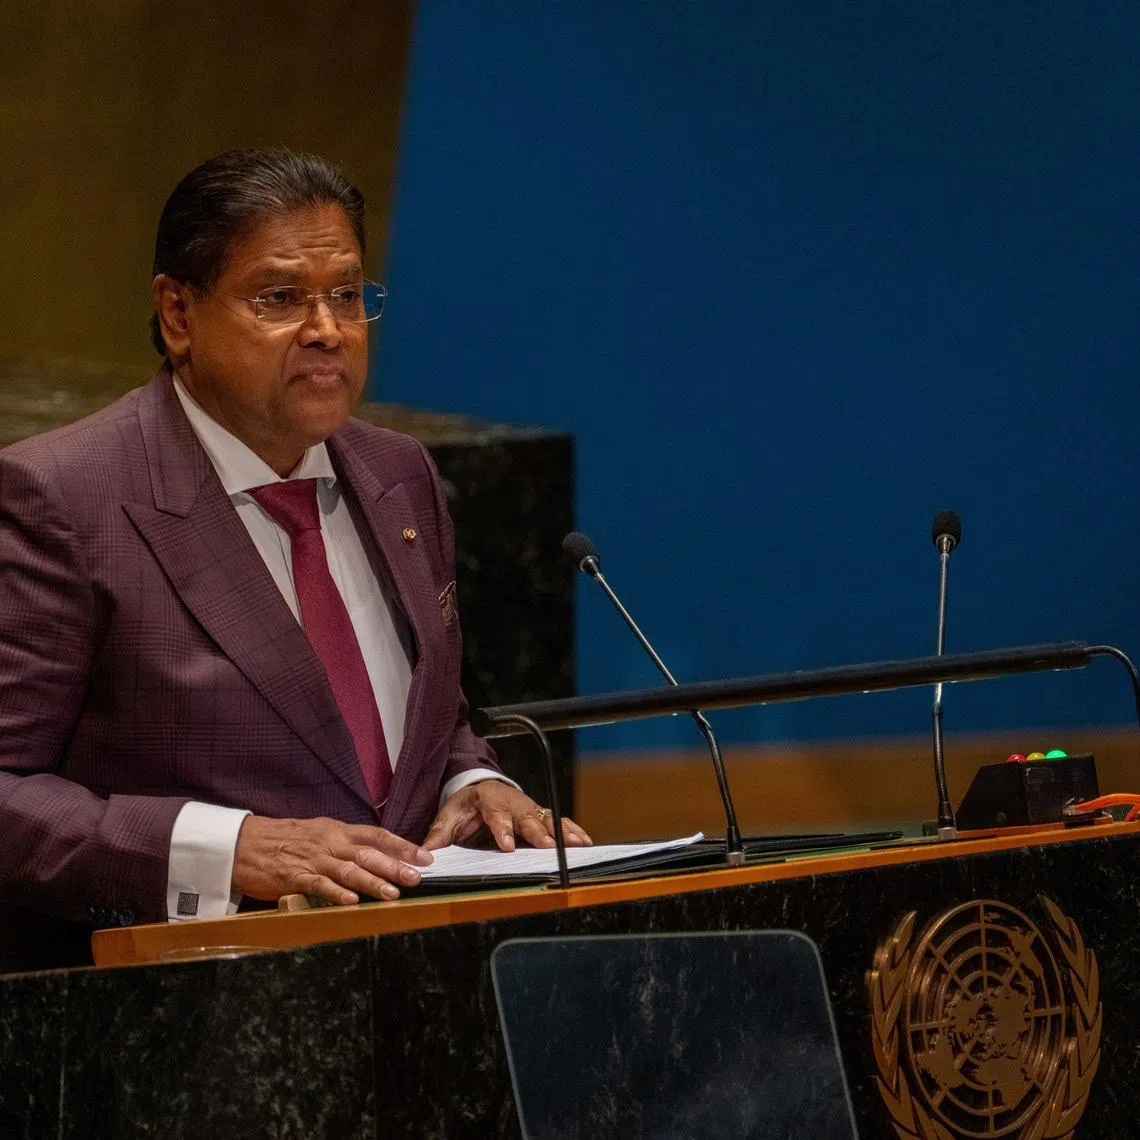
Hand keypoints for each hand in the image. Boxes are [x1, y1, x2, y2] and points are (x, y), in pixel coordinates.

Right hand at [232, 815, 433, 905]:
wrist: (244, 842)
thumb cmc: (286, 839)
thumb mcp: (321, 833)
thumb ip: (347, 843)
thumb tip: (378, 854)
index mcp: (338, 830)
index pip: (377, 835)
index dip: (402, 846)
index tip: (425, 857)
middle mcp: (330, 842)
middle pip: (368, 853)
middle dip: (394, 866)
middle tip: (417, 878)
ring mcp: (312, 859)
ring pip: (348, 869)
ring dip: (372, 882)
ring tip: (392, 894)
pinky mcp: (294, 876)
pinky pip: (318, 884)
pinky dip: (335, 893)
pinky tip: (351, 901)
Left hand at [423, 781, 592, 851]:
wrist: (481, 789)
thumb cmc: (466, 806)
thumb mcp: (448, 816)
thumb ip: (438, 835)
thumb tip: (425, 854)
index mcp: (488, 799)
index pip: (495, 813)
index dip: (502, 828)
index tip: (507, 845)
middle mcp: (512, 802)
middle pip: (526, 817)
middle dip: (536, 833)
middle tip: (545, 848)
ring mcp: (528, 808)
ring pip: (546, 819)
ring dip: (561, 833)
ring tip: (576, 845)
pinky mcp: (540, 816)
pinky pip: (558, 822)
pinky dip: (572, 831)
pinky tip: (584, 842)